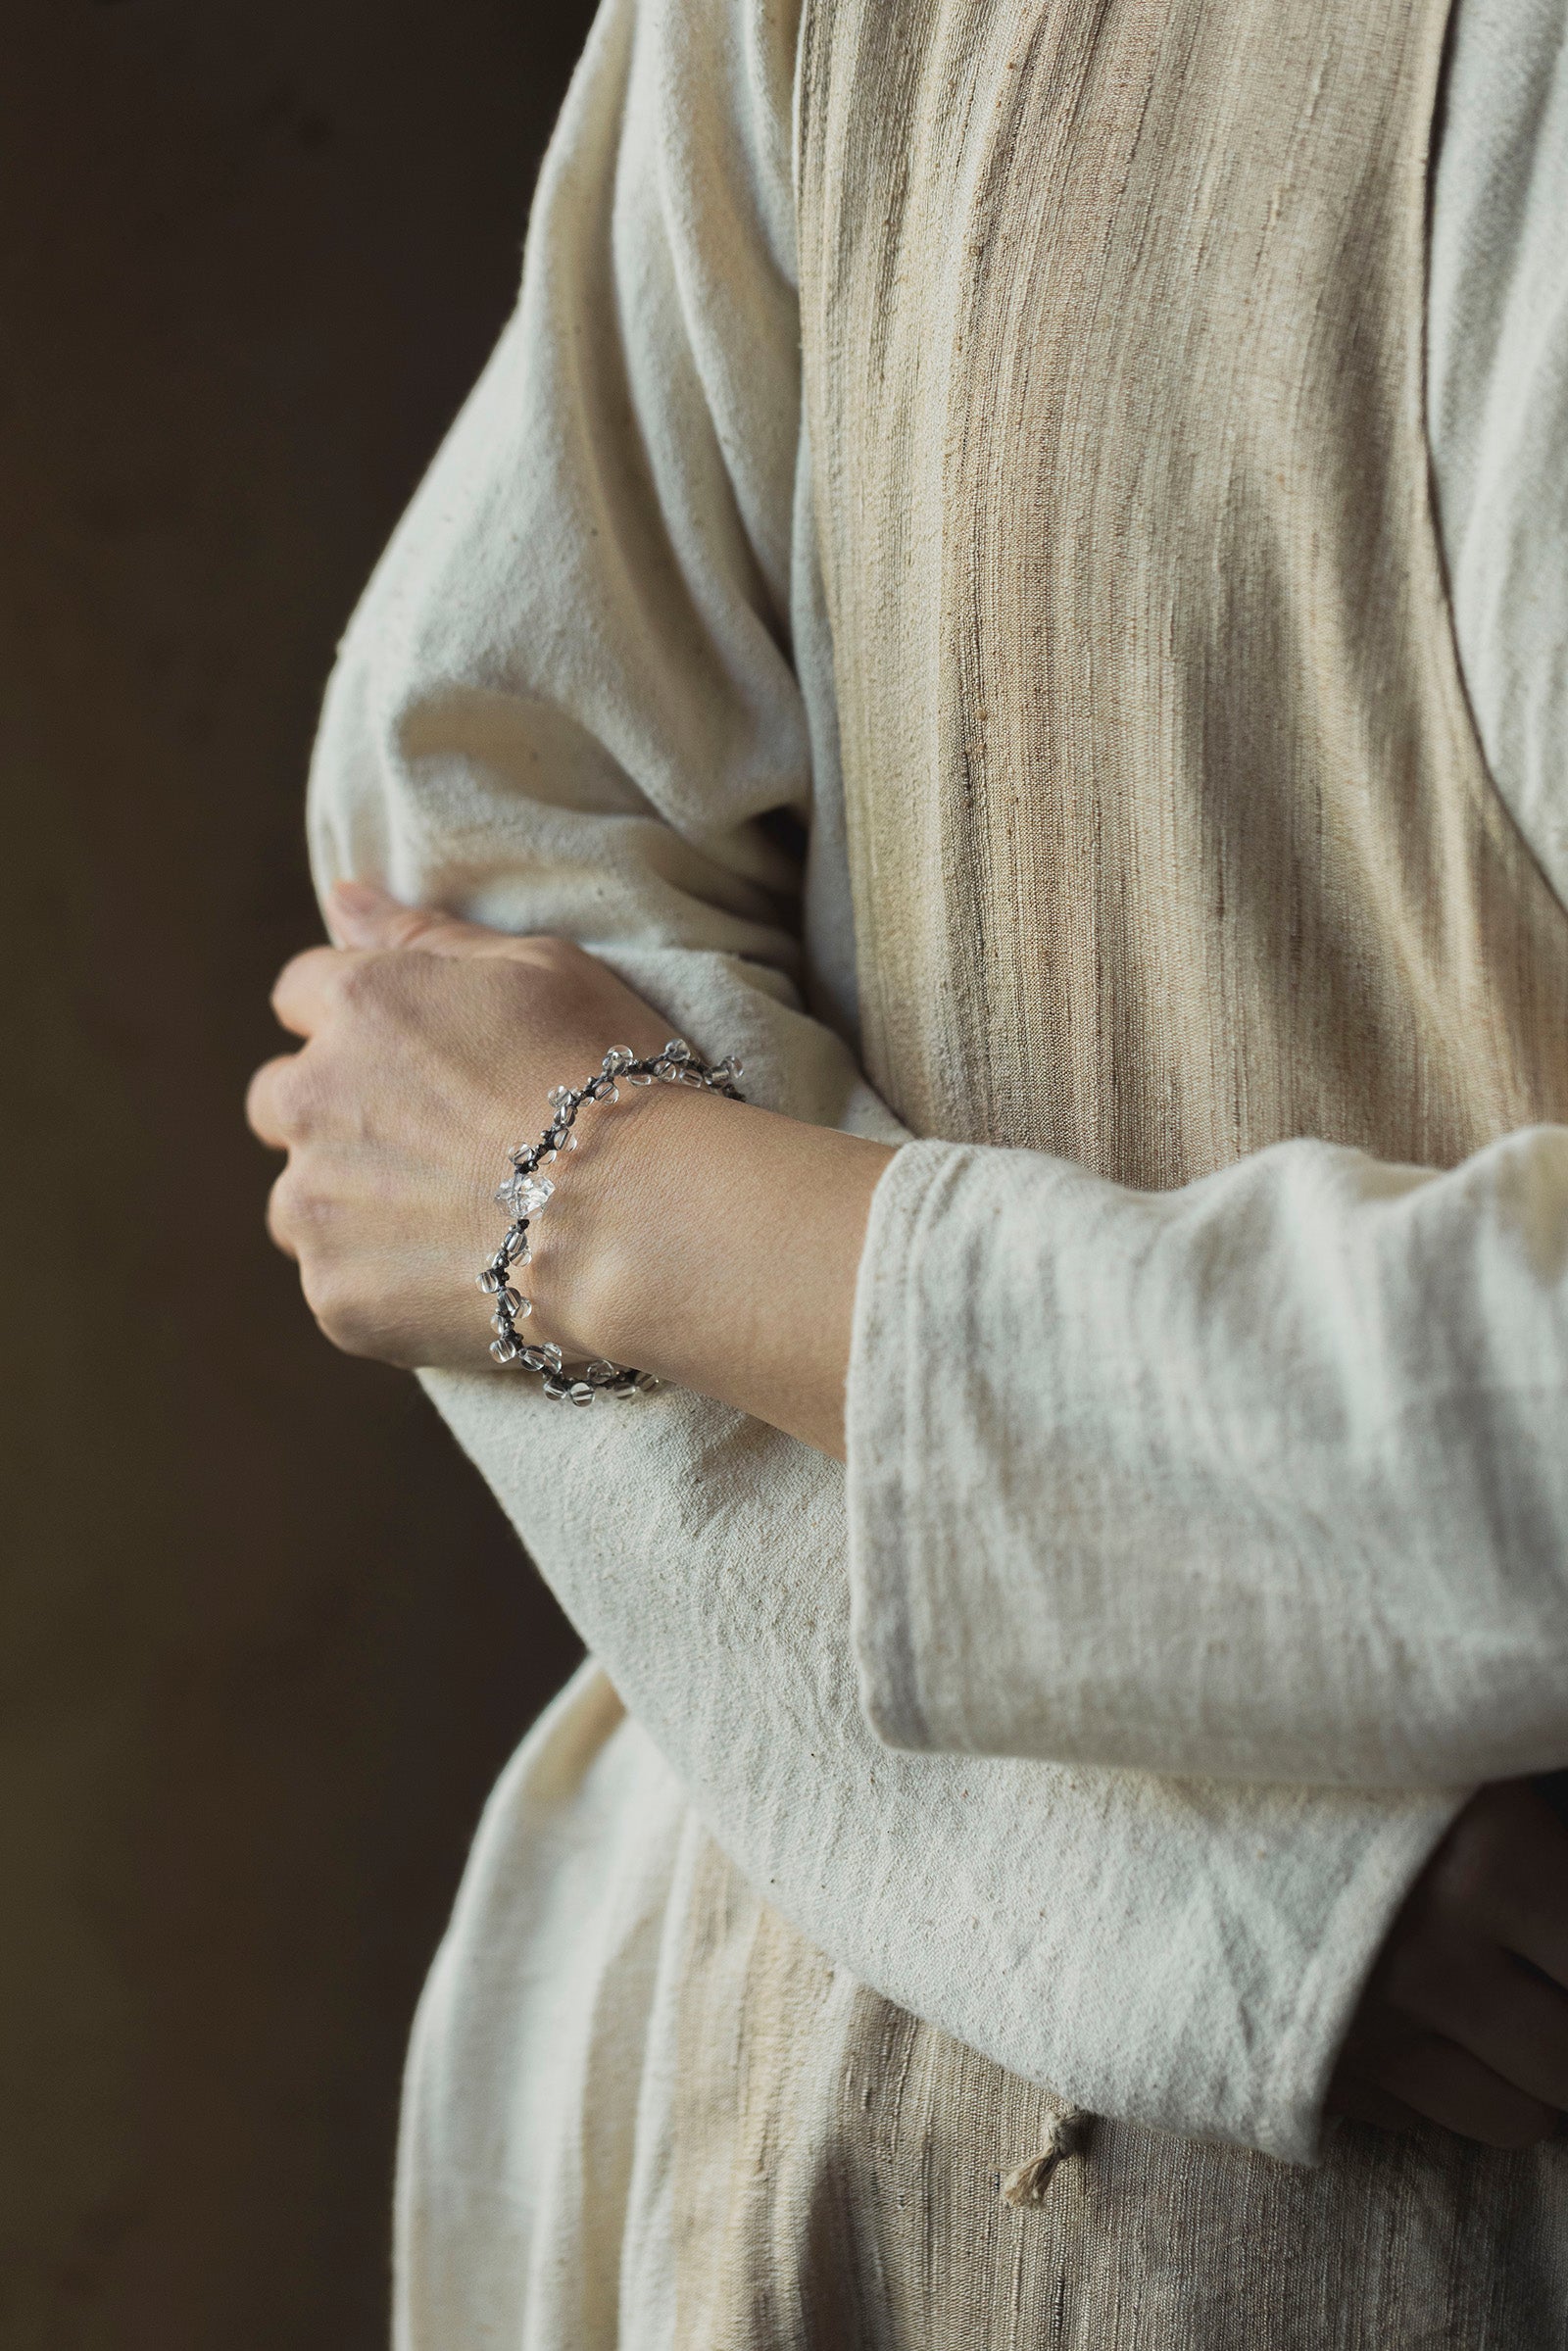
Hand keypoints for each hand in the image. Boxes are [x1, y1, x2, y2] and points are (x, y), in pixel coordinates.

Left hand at [249, 883, 889, 1448]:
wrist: (637, 1223)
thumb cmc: (609, 1079)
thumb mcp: (539, 969)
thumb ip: (425, 934)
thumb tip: (341, 897)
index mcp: (359, 1005)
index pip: (301, 994)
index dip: (360, 1024)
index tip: (417, 1059)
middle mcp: (312, 1098)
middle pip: (280, 1100)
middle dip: (337, 1114)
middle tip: (435, 1145)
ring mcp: (315, 1205)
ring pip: (299, 1199)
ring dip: (351, 1203)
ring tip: (454, 1221)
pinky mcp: (335, 1296)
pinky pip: (336, 1284)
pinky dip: (385, 1283)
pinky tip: (462, 1276)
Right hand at [1330, 1780, 1567, 2147]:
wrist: (1154, 1770)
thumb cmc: (1323, 1750)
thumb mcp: (1442, 1758)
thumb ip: (1527, 1839)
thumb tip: (1566, 1906)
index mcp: (1488, 1862)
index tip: (1556, 1939)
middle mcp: (1435, 1959)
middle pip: (1564, 2064)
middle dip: (1565, 2033)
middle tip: (1541, 1983)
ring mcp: (1368, 2027)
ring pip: (1509, 2117)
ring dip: (1523, 2079)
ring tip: (1502, 2018)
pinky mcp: (1309, 2069)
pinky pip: (1424, 2122)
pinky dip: (1445, 2089)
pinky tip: (1425, 2028)